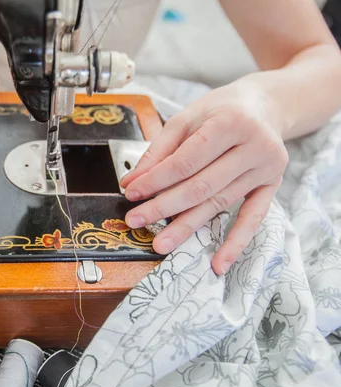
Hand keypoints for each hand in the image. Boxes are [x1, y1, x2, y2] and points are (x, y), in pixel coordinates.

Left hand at [120, 80, 288, 274]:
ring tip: (161, 244)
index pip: (186, 162)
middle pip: (201, 186)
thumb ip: (158, 151)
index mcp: (230, 122)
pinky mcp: (272, 186)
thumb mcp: (186, 118)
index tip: (131, 193)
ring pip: (219, 204)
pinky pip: (253, 219)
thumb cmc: (220, 111)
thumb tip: (131, 182)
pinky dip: (235, 243)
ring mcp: (266, 169)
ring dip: (187, 227)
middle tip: (136, 221)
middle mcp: (254, 146)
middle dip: (164, 207)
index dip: (156, 181)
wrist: (264, 107)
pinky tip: (218, 263)